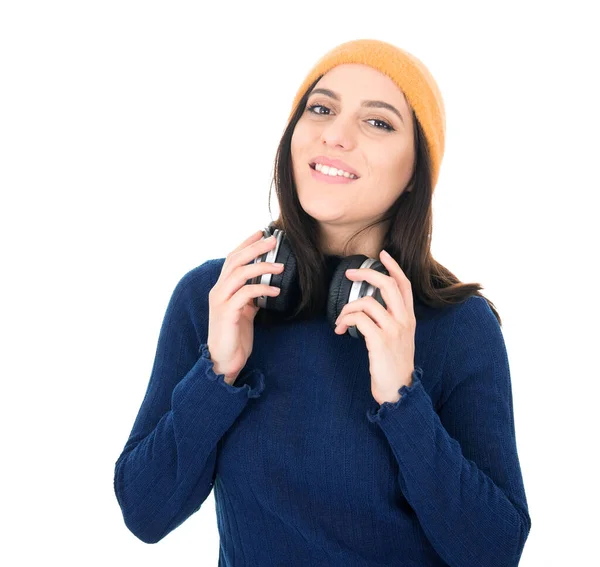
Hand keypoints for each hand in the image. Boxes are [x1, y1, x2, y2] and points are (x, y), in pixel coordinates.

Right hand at [207, 230, 283, 384]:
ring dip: (262, 267)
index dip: (246, 243)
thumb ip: (250, 296)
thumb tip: (266, 283)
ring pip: (240, 274)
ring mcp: (221, 301)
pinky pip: (246, 294)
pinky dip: (262, 289)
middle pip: (235, 260)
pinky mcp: (228, 313)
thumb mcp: (245, 311)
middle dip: (255, 247)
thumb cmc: (235, 335)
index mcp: (222, 288)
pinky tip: (276, 289)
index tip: (261, 232)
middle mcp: (218, 290)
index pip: (232, 258)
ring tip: (281, 266)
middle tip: (273, 240)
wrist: (224, 360)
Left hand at [334, 249, 415, 404]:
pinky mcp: (380, 341)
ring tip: (340, 319)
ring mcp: (394, 330)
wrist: (399, 391)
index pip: (404, 284)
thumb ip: (391, 320)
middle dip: (367, 274)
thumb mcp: (399, 338)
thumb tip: (369, 306)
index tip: (382, 254)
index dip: (394, 267)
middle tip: (350, 273)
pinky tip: (341, 329)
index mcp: (409, 318)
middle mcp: (404, 320)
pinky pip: (359, 319)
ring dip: (347, 308)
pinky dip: (346, 320)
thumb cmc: (394, 365)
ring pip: (367, 302)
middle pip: (387, 285)